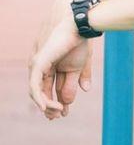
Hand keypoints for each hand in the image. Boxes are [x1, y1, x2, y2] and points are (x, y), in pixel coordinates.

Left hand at [28, 0, 93, 119]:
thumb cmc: (81, 42)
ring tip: (56, 112)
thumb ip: (81, 78)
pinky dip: (40, 98)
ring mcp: (40, 66)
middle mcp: (45, 67)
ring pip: (38, 91)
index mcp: (56, 67)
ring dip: (46, 104)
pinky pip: (35, 86)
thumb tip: (86, 90)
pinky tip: (48, 106)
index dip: (59, 102)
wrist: (79, 27)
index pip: (54, 89)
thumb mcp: (82, 65)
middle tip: (57, 117)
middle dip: (50, 106)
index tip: (64, 114)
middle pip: (44, 92)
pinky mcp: (38, 64)